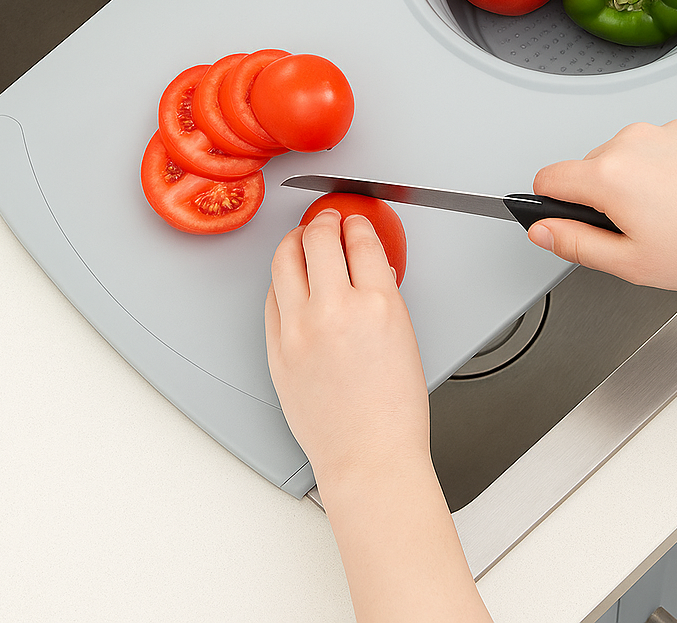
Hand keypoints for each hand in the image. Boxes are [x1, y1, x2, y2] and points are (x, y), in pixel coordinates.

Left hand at [268, 211, 494, 622]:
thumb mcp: (405, 336)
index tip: (354, 220)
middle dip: (324, 221)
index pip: (361, 240)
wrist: (368, 457)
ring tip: (301, 240)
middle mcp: (334, 310)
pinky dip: (281, 282)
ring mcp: (298, 330)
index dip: (356, 222)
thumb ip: (383, 295)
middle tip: (327, 219)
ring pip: (284, 261)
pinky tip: (289, 279)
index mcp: (377, 305)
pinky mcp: (275, 349)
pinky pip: (271, 298)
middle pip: (318, 239)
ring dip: (294, 242)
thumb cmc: (394, 410)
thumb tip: (368, 267)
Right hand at [528, 119, 676, 289]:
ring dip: (632, 186)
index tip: (571, 225)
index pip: (547, 179)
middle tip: (639, 236)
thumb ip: (576, 245)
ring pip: (623, 160)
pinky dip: (663, 173)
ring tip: (675, 219)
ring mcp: (662, 131)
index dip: (551, 207)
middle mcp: (629, 141)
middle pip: (586, 170)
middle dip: (599, 201)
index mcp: (607, 174)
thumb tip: (542, 232)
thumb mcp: (634, 263)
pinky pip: (656, 151)